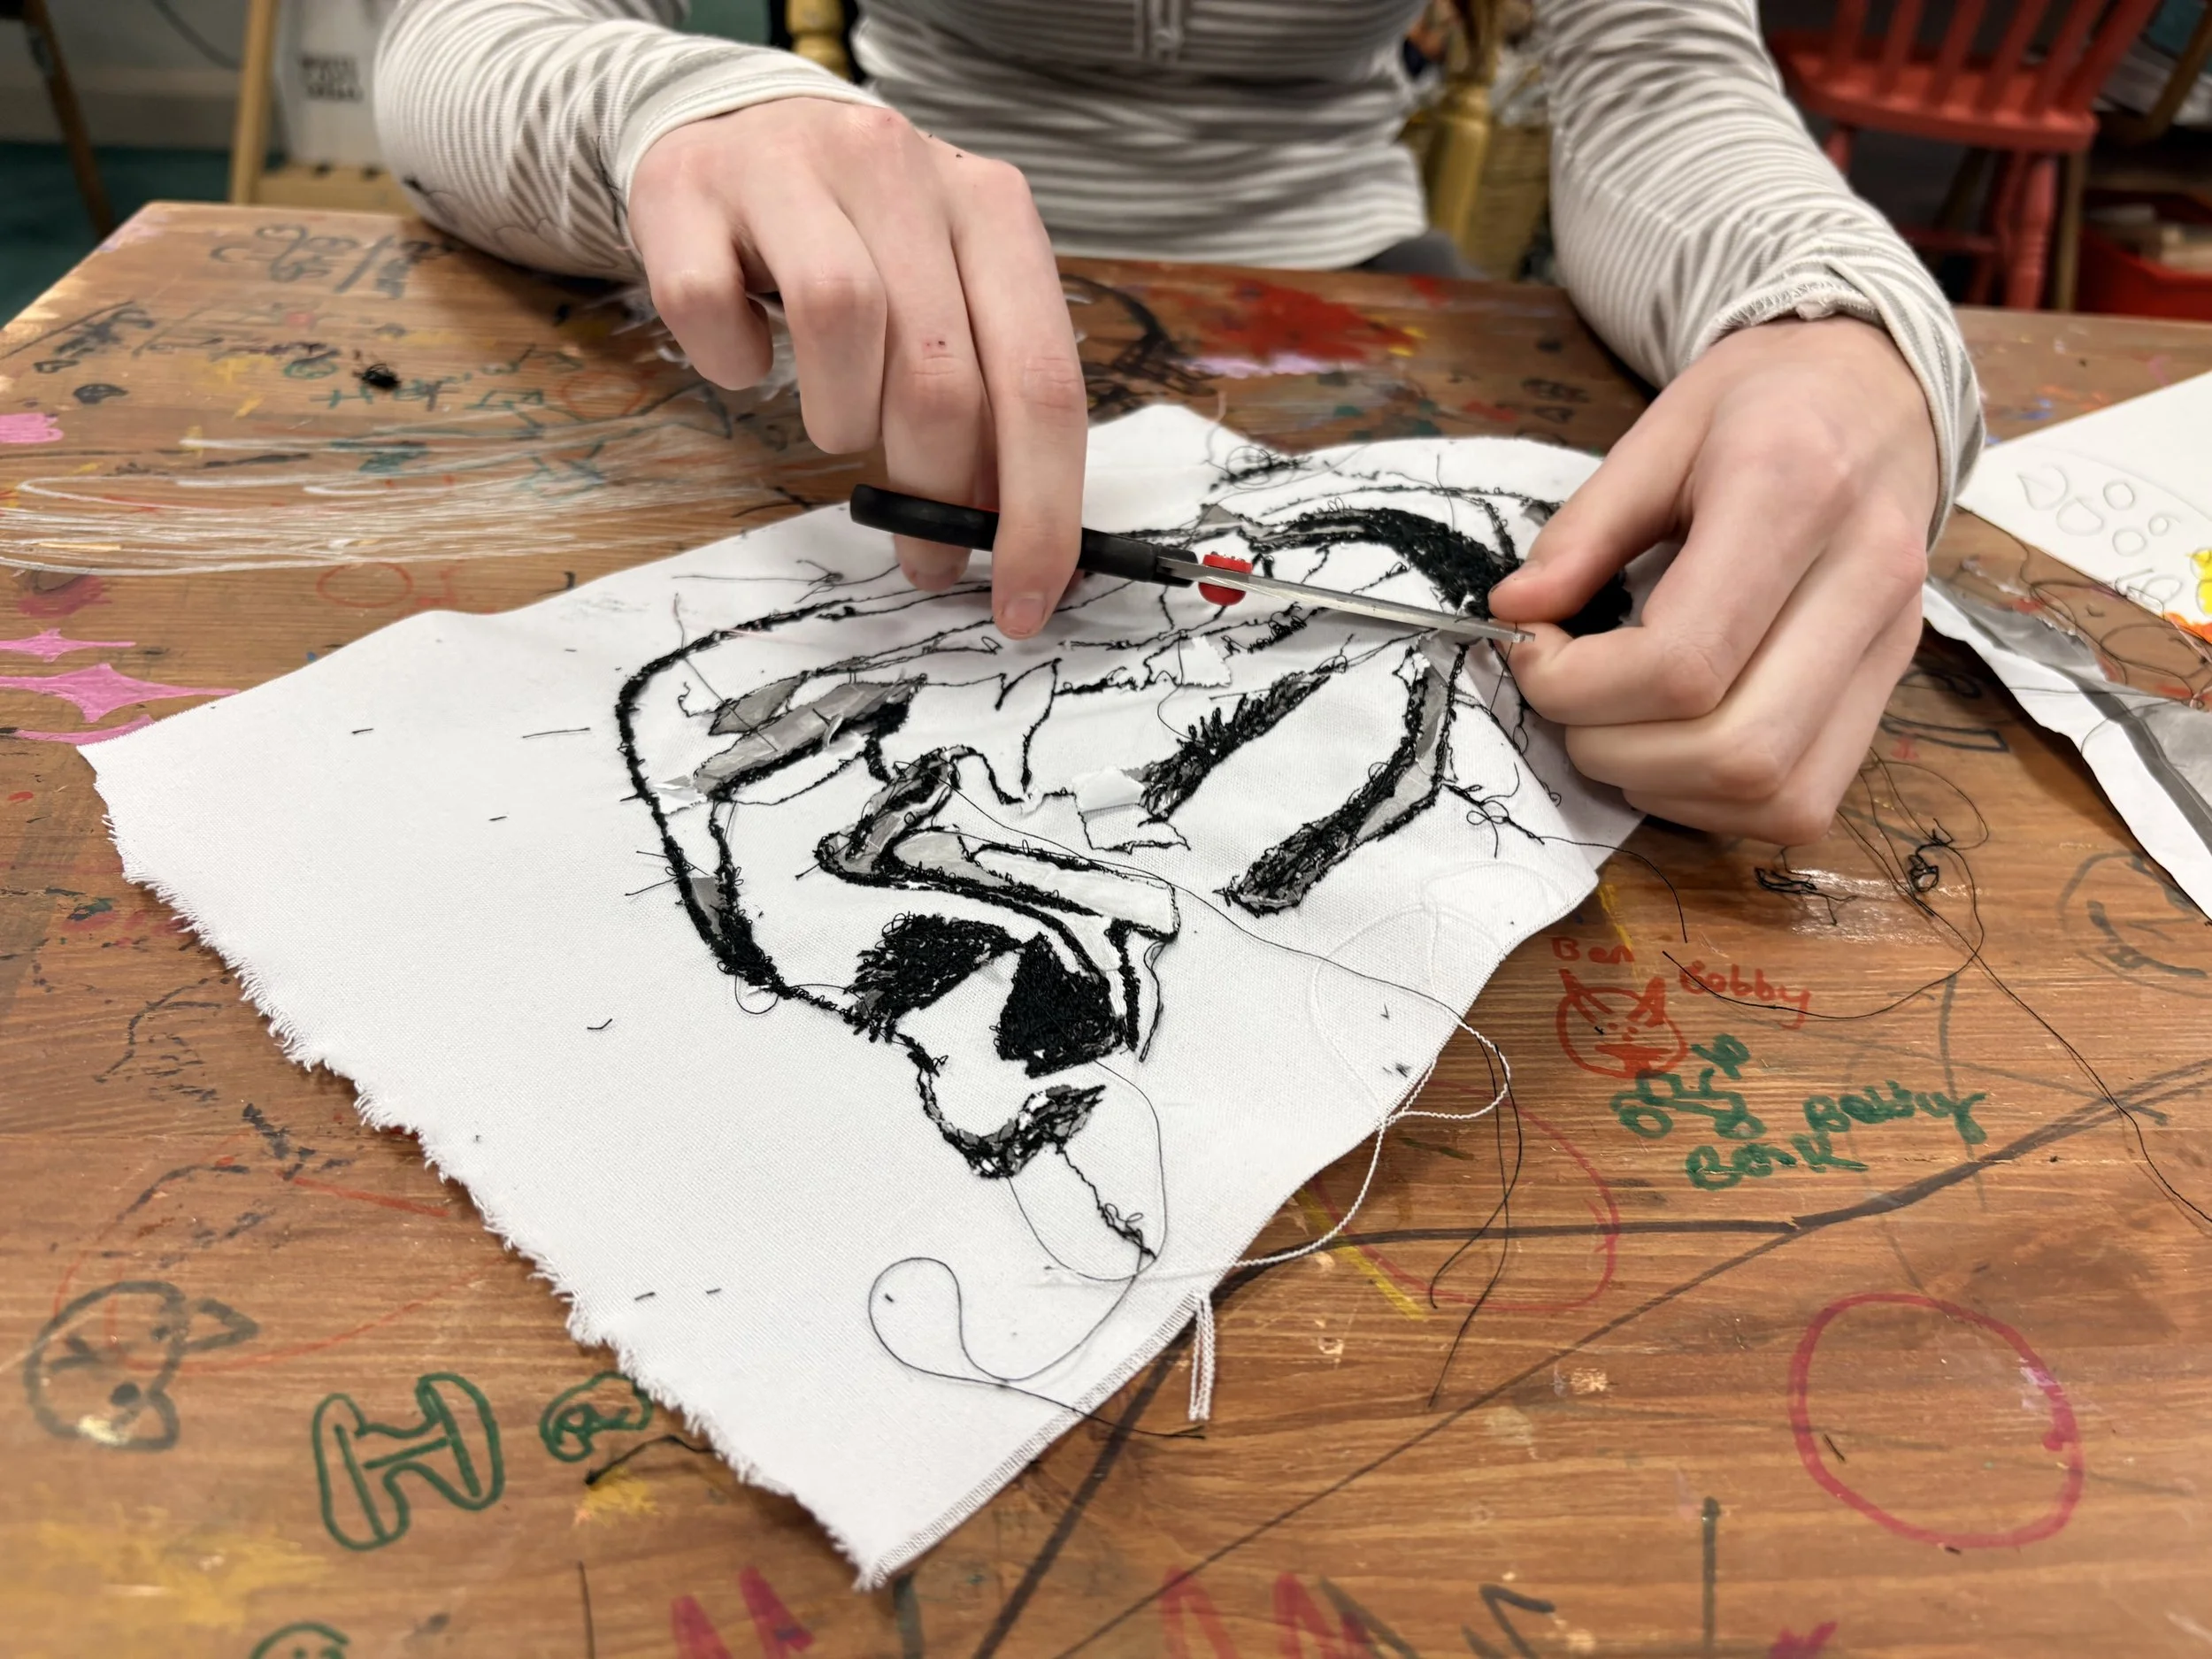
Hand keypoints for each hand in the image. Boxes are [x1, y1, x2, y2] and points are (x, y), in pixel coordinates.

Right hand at [629, 97, 1086, 637]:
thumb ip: (988, 393)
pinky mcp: (689, 187)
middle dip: (934, 491)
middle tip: (922, 548)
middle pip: (940, 370)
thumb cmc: (864, 242)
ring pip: (837, 322)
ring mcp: (790, 167)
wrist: (737, 128)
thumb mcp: (948, 293)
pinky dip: (733, 365)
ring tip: (837, 425)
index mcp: (992, 206)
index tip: (1024, 600)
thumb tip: (1008, 535)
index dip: (1039, 509)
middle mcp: (901, 168)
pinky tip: (750, 359)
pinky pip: (711, 310)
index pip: (1043, 379)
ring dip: (840, 419)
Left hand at [1487, 317, 1938, 844]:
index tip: (1535, 650)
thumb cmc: (1761, 405)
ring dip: (1665, 787)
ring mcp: (1891, 642)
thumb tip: (1516, 612)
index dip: (1579, 687)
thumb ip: (1583, 528)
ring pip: (1777, 795)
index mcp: (1794, 492)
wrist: (1878, 388)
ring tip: (1616, 728)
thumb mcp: (1659, 431)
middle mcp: (1865, 579)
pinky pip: (1803, 802)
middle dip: (1617, 752)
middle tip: (1571, 704)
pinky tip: (1672, 746)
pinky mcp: (1892, 685)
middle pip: (1735, 749)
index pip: (1683, 662)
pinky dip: (1716, 800)